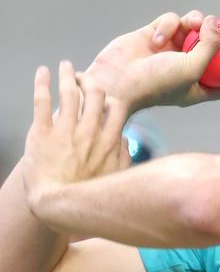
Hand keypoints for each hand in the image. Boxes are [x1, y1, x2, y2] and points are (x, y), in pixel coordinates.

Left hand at [23, 61, 129, 211]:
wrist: (57, 205)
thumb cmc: (88, 195)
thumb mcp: (117, 176)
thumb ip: (123, 155)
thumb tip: (125, 141)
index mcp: (108, 140)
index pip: (115, 106)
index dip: (110, 98)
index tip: (102, 97)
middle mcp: (89, 130)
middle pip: (94, 94)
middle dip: (89, 81)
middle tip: (82, 78)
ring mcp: (66, 130)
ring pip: (70, 92)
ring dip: (68, 75)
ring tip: (66, 66)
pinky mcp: (42, 134)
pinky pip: (42, 102)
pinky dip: (42, 84)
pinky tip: (42, 72)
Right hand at [82, 11, 219, 113]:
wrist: (114, 81)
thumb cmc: (155, 83)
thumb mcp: (192, 68)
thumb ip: (211, 46)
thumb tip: (216, 23)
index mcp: (195, 86)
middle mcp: (183, 68)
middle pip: (210, 49)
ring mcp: (168, 51)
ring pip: (191, 28)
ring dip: (192, 23)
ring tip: (188, 26)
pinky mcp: (152, 36)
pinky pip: (170, 21)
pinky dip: (168, 25)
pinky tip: (157, 38)